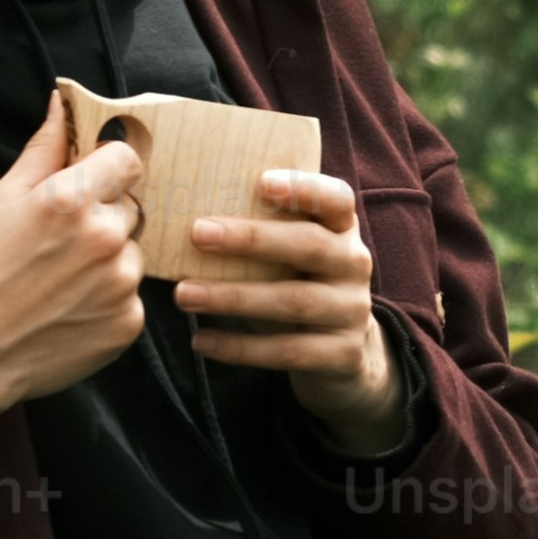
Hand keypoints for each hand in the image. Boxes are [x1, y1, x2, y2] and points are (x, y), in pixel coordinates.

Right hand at [0, 91, 147, 447]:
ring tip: (60, 280)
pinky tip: (69, 308)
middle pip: (130, 206)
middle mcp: (104, 237)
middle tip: (60, 243)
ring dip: (107, 259)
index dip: (108, 169)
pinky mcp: (128, 323)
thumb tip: (61, 103)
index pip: (127, 159)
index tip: (90, 184)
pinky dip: (107, 299)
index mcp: (70, 199)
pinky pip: (131, 295)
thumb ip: (41, 151)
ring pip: (132, 252)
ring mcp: (120, 283)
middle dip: (103, 216)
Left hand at [178, 165, 406, 448]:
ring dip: (233, 297)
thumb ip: (260, 233)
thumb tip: (183, 217)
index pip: (335, 199)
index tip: (261, 183)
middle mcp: (354, 264)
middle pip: (308, 246)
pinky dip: (240, 347)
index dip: (303, 189)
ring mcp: (352, 311)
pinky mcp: (343, 355)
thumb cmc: (298, 287)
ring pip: (293, 302)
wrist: (342, 354)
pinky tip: (202, 341)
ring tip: (184, 294)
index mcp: (341, 230)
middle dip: (251, 239)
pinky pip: (287, 351)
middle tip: (197, 234)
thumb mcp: (289, 256)